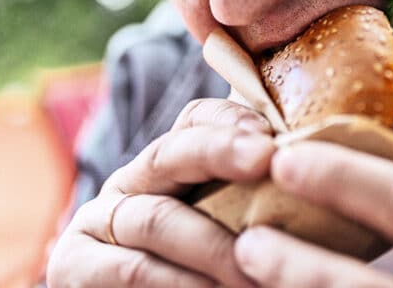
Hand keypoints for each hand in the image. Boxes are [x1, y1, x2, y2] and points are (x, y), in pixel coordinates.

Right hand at [47, 99, 275, 287]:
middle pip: (171, 152)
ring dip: (215, 244)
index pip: (195, 119)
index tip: (272, 138)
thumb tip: (316, 168)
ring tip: (259, 265)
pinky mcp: (76, 268)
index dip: (231, 120)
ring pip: (158, 218)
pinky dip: (181, 282)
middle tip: (267, 160)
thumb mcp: (226, 222)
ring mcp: (99, 223)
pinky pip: (135, 270)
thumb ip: (255, 194)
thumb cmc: (206, 267)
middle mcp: (131, 183)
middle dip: (221, 151)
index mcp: (169, 165)